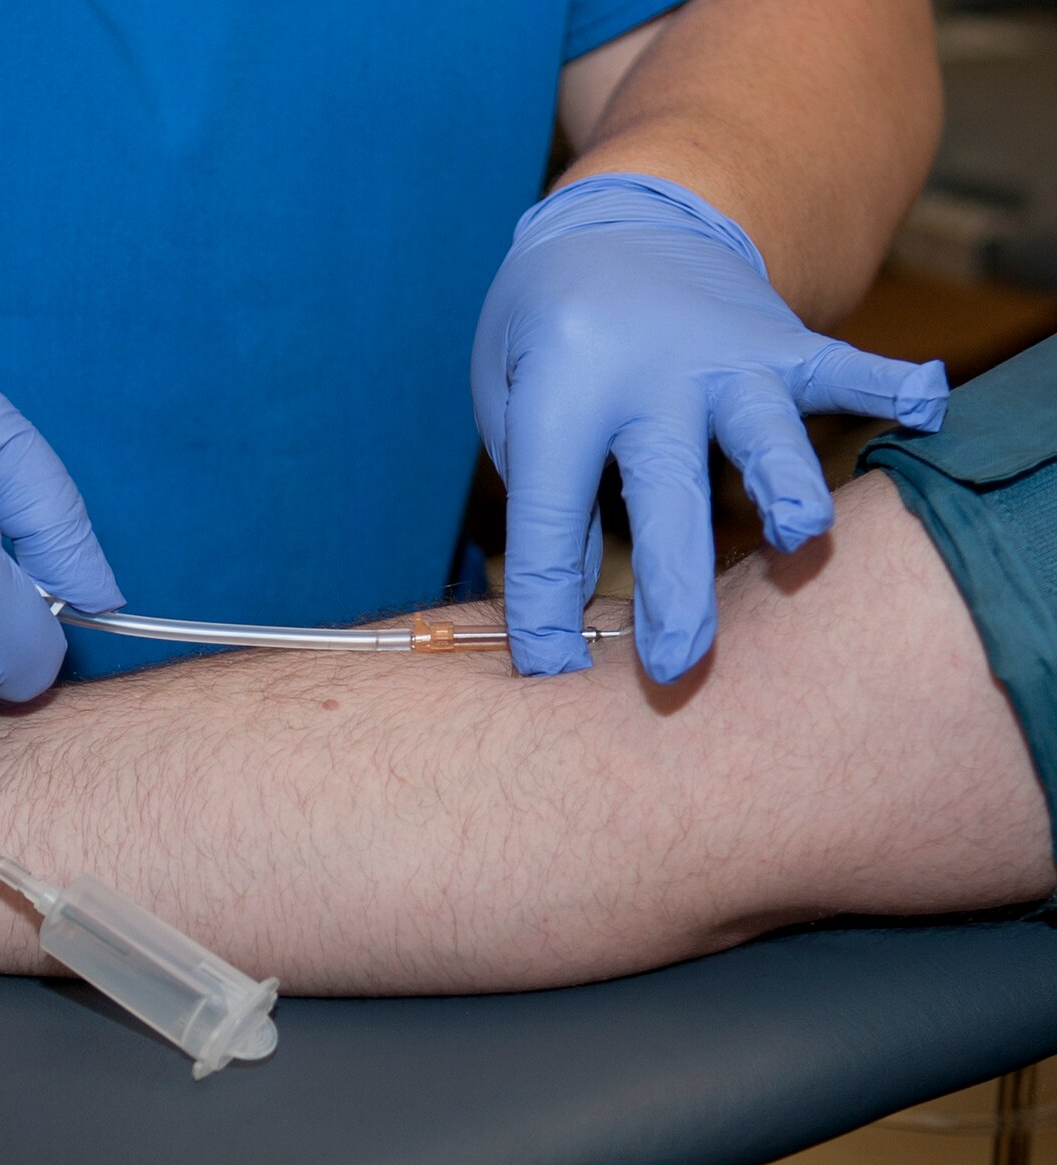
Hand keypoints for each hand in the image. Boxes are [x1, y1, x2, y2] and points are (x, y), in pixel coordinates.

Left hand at [471, 173, 946, 681]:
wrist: (626, 218)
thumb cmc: (552, 329)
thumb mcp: (509, 392)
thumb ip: (543, 485)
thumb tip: (578, 591)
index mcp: (562, 388)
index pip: (547, 515)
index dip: (545, 604)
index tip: (550, 671)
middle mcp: (648, 374)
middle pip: (664, 490)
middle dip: (671, 584)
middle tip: (676, 663)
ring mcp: (724, 356)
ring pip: (763, 430)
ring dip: (784, 483)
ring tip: (801, 536)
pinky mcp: (784, 344)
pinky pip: (844, 366)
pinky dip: (890, 387)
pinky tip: (931, 406)